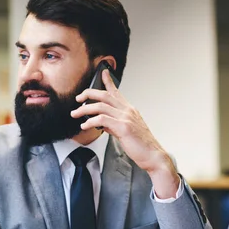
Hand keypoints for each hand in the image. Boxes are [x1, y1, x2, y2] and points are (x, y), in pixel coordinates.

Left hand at [71, 70, 178, 197]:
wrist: (153, 155)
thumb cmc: (141, 146)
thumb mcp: (126, 132)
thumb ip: (113, 125)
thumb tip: (101, 123)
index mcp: (129, 110)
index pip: (116, 92)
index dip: (108, 81)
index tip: (102, 73)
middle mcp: (127, 111)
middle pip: (104, 95)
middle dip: (88, 94)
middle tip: (78, 98)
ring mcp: (126, 118)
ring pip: (100, 106)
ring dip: (84, 109)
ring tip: (76, 114)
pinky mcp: (123, 127)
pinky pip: (102, 119)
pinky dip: (90, 121)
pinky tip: (84, 125)